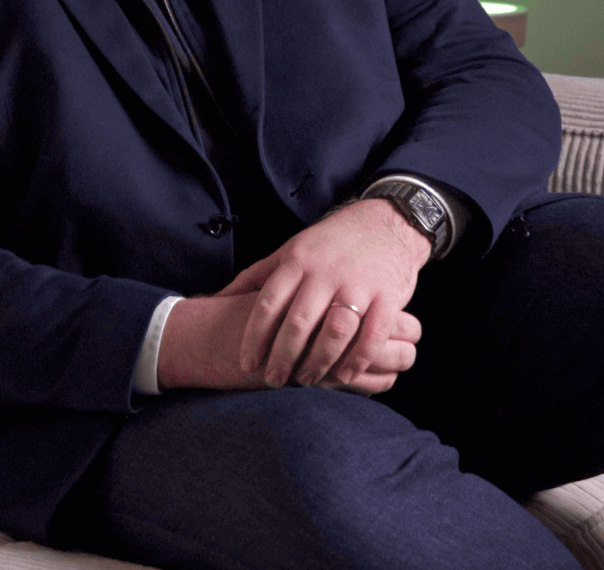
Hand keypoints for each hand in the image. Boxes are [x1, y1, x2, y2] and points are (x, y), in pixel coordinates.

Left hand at [221, 198, 432, 388]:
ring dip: (318, 362)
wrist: (385, 223)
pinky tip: (344, 376)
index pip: (269, 303)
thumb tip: (215, 298)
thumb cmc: (329, 244)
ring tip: (306, 381)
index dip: (254, 337)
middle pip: (299, 322)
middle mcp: (326, 272)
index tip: (247, 364)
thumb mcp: (289, 250)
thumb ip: (255, 275)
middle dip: (283, 357)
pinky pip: (372, 334)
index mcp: (298, 261)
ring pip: (334, 331)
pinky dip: (357, 359)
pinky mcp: (388, 296)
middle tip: (273, 381)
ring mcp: (358, 284)